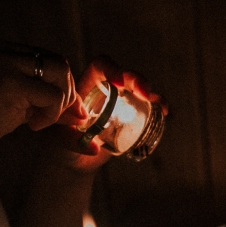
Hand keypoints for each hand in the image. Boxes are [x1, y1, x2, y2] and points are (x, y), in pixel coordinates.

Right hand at [0, 48, 78, 154]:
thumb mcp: (16, 105)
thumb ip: (44, 101)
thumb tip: (82, 113)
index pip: (47, 59)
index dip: (61, 85)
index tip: (63, 111)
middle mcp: (1, 50)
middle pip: (58, 62)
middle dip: (67, 92)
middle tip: (57, 117)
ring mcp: (4, 62)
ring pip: (59, 73)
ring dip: (60, 102)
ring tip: (41, 121)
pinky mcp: (9, 81)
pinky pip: (52, 95)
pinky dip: (51, 114)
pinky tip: (32, 126)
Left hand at [42, 56, 168, 173]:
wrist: (73, 160)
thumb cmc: (62, 145)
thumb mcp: (62, 140)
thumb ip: (73, 141)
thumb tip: (95, 148)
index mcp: (86, 86)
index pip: (100, 67)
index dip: (112, 69)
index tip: (120, 83)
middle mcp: (106, 90)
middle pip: (124, 75)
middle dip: (137, 79)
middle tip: (145, 94)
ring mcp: (121, 102)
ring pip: (140, 88)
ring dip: (151, 93)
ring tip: (159, 104)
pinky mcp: (133, 116)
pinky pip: (149, 106)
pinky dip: (159, 106)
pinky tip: (164, 111)